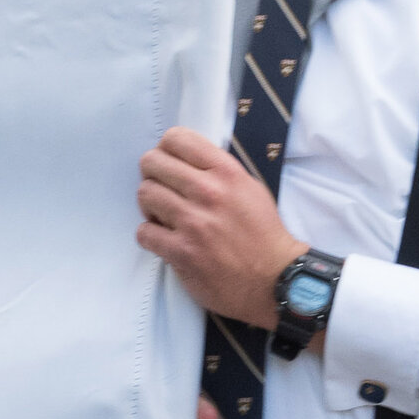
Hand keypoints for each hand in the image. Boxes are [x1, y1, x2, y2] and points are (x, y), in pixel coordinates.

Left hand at [137, 128, 299, 328]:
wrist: (274, 279)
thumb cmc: (262, 233)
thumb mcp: (249, 189)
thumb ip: (217, 171)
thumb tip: (181, 161)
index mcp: (227, 172)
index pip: (177, 139)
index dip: (165, 149)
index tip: (169, 163)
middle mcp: (209, 192)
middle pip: (152, 164)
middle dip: (152, 175)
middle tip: (161, 189)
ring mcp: (193, 223)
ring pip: (145, 195)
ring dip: (149, 206)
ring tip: (163, 216)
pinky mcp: (181, 252)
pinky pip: (144, 232)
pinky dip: (150, 236)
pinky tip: (164, 239)